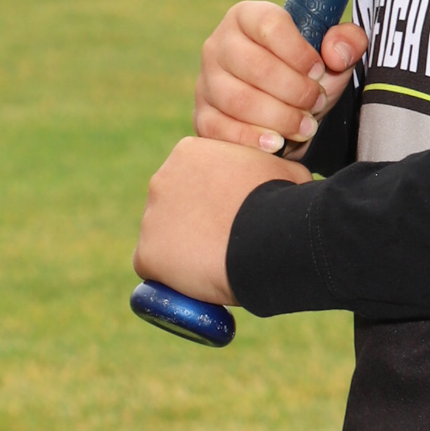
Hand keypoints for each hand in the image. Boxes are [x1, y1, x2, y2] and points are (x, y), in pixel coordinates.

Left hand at [135, 138, 308, 303]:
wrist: (270, 238)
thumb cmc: (283, 200)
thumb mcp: (282, 168)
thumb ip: (265, 168)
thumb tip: (276, 176)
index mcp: (189, 152)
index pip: (194, 177)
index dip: (214, 198)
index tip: (233, 213)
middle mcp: (161, 180)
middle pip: (173, 206)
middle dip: (194, 222)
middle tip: (225, 239)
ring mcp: (150, 218)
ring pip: (163, 238)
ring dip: (184, 249)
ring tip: (218, 261)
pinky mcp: (146, 255)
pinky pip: (156, 269)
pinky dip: (174, 276)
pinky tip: (200, 278)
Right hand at [197, 1, 366, 153]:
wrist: (289, 111)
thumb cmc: (308, 75)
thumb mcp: (334, 55)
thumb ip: (347, 42)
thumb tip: (336, 53)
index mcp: (248, 17)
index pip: (269, 24)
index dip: (299, 51)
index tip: (319, 70)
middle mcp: (219, 44)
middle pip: (253, 65)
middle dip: (294, 90)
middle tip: (317, 103)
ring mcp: (207, 81)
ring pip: (238, 100)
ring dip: (279, 117)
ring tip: (306, 126)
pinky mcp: (203, 115)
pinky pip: (220, 129)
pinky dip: (252, 139)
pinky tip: (277, 143)